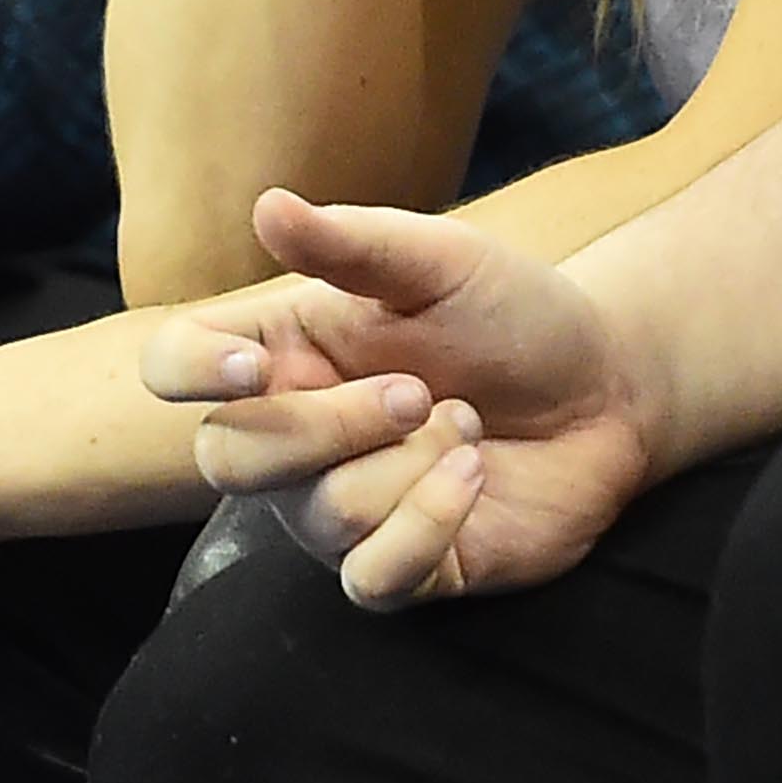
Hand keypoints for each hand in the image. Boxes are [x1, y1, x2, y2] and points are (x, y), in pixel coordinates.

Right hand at [142, 189, 655, 607]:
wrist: (605, 386)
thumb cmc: (511, 312)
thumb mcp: (440, 261)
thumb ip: (352, 242)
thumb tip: (266, 204)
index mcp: (285, 348)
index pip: (176, 365)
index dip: (188, 371)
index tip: (254, 364)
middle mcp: (293, 435)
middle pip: (227, 457)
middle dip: (325, 427)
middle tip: (416, 389)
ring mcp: (339, 510)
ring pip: (316, 516)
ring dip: (408, 465)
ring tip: (465, 422)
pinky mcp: (399, 569)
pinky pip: (373, 577)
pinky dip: (428, 522)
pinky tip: (472, 476)